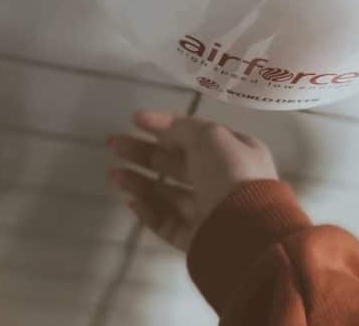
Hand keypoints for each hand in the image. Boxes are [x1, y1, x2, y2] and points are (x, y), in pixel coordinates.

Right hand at [107, 110, 278, 251]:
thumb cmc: (230, 175)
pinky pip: (168, 222)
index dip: (164, 125)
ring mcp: (210, 212)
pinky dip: (149, 211)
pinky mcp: (197, 239)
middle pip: (177, 164)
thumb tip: (164, 126)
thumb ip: (184, 128)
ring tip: (113, 175)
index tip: (134, 119)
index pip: (195, 135)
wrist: (245, 231)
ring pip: (169, 194)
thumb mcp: (211, 137)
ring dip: (140, 182)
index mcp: (236, 153)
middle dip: (144, 153)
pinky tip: (131, 201)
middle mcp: (224, 181)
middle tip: (113, 144)